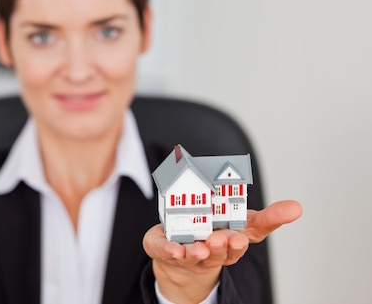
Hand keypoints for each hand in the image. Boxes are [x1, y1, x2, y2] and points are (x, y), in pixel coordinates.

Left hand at [143, 200, 301, 303]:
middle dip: (222, 247)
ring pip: (196, 256)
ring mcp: (190, 254)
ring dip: (199, 252)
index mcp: (233, 242)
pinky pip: (169, 252)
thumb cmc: (214, 233)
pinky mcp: (167, 251)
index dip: (241, 242)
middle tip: (222, 239)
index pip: (244, 241)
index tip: (241, 238)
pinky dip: (171, 251)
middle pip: (220, 252)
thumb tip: (297, 208)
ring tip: (200, 247)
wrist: (179, 253)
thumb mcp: (242, 222)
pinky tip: (174, 249)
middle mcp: (213, 251)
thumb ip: (267, 217)